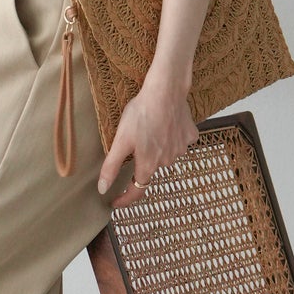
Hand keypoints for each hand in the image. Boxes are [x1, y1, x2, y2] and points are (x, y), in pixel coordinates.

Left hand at [97, 78, 198, 211]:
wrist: (166, 91)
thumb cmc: (141, 113)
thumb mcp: (120, 140)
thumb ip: (111, 167)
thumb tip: (103, 189)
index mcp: (148, 165)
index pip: (137, 191)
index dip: (125, 199)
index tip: (115, 201)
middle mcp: (167, 162)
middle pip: (150, 169)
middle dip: (141, 161)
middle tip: (134, 141)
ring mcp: (181, 149)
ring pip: (165, 155)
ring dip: (157, 148)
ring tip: (150, 129)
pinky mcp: (190, 136)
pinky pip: (178, 142)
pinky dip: (172, 137)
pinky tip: (166, 124)